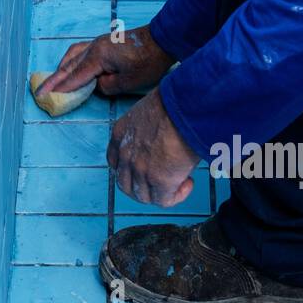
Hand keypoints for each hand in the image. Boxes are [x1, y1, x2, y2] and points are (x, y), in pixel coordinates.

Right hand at [36, 24, 174, 98]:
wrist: (163, 40)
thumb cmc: (148, 62)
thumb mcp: (129, 82)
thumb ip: (107, 86)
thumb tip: (97, 84)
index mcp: (98, 57)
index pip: (75, 76)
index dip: (60, 88)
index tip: (45, 96)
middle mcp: (94, 47)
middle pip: (69, 65)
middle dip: (54, 78)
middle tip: (40, 90)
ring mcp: (98, 43)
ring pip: (73, 55)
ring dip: (61, 67)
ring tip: (53, 79)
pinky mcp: (104, 43)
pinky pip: (81, 51)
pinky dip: (72, 60)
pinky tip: (71, 65)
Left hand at [107, 88, 200, 206]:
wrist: (186, 105)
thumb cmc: (176, 101)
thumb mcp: (151, 111)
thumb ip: (149, 129)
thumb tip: (164, 138)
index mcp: (120, 133)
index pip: (114, 161)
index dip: (130, 170)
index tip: (146, 168)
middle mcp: (125, 154)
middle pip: (125, 184)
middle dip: (143, 187)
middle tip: (162, 180)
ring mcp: (139, 169)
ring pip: (143, 196)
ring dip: (160, 193)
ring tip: (180, 180)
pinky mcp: (159, 180)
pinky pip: (163, 201)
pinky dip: (176, 196)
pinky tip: (188, 182)